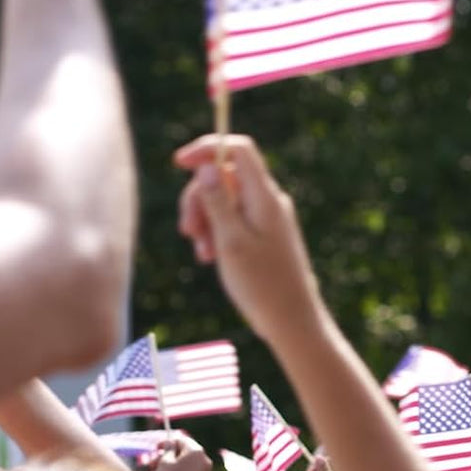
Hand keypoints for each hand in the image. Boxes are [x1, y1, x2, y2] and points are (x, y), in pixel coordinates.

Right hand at [146, 434, 212, 470]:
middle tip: (151, 464)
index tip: (156, 448)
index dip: (167, 442)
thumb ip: (167, 450)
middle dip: (164, 458)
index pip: (181, 439)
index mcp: (196, 451)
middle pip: (181, 453)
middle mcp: (203, 459)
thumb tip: (170, 444)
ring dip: (165, 469)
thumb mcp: (165, 462)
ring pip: (182, 465)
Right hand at [174, 135, 322, 344]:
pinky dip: (217, 234)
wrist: (292, 321)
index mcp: (264, 198)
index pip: (239, 149)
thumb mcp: (231, 242)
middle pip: (225, 176)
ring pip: (225, 201)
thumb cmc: (262, 285)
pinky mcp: (265, 235)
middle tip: (187, 231)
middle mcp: (269, 202)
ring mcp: (268, 218)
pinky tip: (211, 258)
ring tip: (202, 254)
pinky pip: (234, 221)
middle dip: (199, 198)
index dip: (207, 149)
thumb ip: (218, 201)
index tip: (178, 163)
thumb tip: (208, 164)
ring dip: (205, 221)